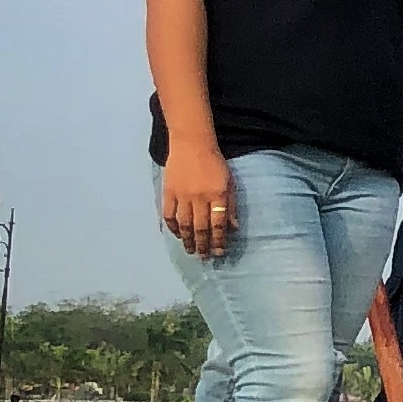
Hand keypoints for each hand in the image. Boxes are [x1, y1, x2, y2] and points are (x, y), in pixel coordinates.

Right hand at [160, 142, 235, 259]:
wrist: (192, 144)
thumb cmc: (215, 163)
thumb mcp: (230, 182)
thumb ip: (231, 205)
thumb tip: (233, 228)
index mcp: (217, 195)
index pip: (218, 224)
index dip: (219, 240)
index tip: (220, 252)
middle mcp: (199, 197)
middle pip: (200, 228)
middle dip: (203, 245)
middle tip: (204, 257)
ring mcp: (182, 195)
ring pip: (184, 224)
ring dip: (187, 240)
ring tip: (191, 251)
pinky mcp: (168, 192)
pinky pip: (169, 214)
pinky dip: (172, 226)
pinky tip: (177, 234)